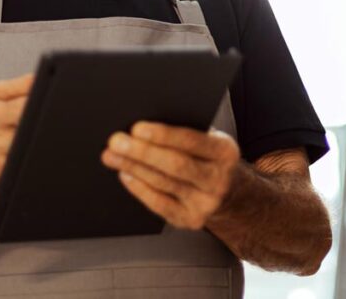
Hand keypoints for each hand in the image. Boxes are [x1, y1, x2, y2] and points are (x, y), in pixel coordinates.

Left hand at [101, 121, 240, 229]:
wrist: (233, 195)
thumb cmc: (211, 159)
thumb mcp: (210, 140)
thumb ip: (187, 130)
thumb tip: (145, 126)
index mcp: (225, 152)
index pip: (191, 141)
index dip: (162, 135)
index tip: (136, 127)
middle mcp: (218, 179)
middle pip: (175, 165)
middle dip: (142, 152)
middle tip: (116, 141)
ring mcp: (205, 203)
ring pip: (164, 183)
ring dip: (134, 168)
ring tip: (112, 156)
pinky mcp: (191, 220)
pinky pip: (160, 204)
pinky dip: (139, 188)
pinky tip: (126, 175)